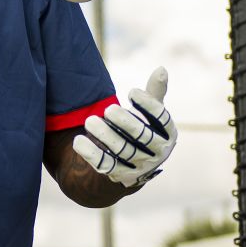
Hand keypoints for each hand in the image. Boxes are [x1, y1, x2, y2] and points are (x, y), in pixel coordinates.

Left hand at [73, 66, 176, 187]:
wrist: (134, 163)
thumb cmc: (143, 128)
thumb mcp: (151, 112)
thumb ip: (154, 92)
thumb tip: (161, 69)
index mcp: (168, 134)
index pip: (162, 119)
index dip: (148, 105)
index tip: (132, 92)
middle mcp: (159, 153)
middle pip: (141, 136)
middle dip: (124, 121)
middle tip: (108, 108)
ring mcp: (140, 167)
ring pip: (122, 150)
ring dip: (105, 135)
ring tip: (89, 121)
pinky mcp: (121, 177)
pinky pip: (105, 166)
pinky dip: (91, 154)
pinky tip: (77, 141)